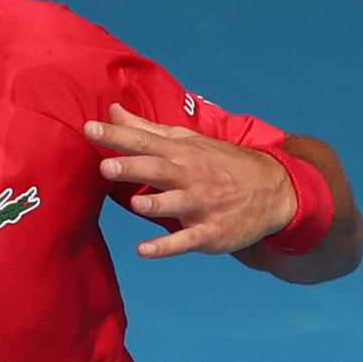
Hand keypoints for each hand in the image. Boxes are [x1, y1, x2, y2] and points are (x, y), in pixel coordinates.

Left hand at [83, 104, 296, 258]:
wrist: (273, 189)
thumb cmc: (219, 164)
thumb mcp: (188, 141)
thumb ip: (146, 130)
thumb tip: (113, 112)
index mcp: (181, 153)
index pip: (144, 141)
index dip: (117, 135)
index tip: (89, 128)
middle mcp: (190, 176)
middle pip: (158, 170)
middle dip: (133, 168)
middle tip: (106, 166)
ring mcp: (201, 205)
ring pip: (175, 204)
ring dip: (155, 204)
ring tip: (136, 203)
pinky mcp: (210, 233)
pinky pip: (186, 241)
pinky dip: (166, 246)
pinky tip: (144, 250)